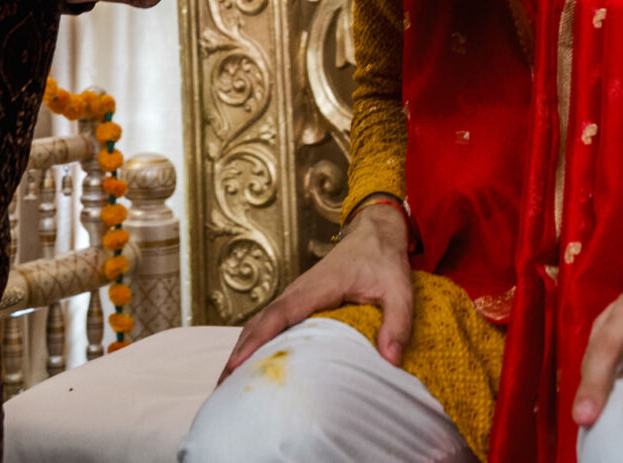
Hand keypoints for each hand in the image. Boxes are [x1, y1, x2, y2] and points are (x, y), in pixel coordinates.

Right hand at [220, 203, 413, 377]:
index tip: (238, 363)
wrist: (374, 232)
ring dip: (242, 351)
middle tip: (222, 389)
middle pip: (259, 323)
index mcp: (317, 287)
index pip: (280, 314)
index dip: (258, 339)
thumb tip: (391, 361)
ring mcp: (295, 297)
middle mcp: (298, 291)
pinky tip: (251, 367)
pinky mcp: (298, 303)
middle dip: (238, 354)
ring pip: (260, 324)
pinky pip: (270, 324)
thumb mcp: (400, 289)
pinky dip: (255, 344)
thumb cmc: (383, 259)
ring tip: (228, 386)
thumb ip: (397, 323)